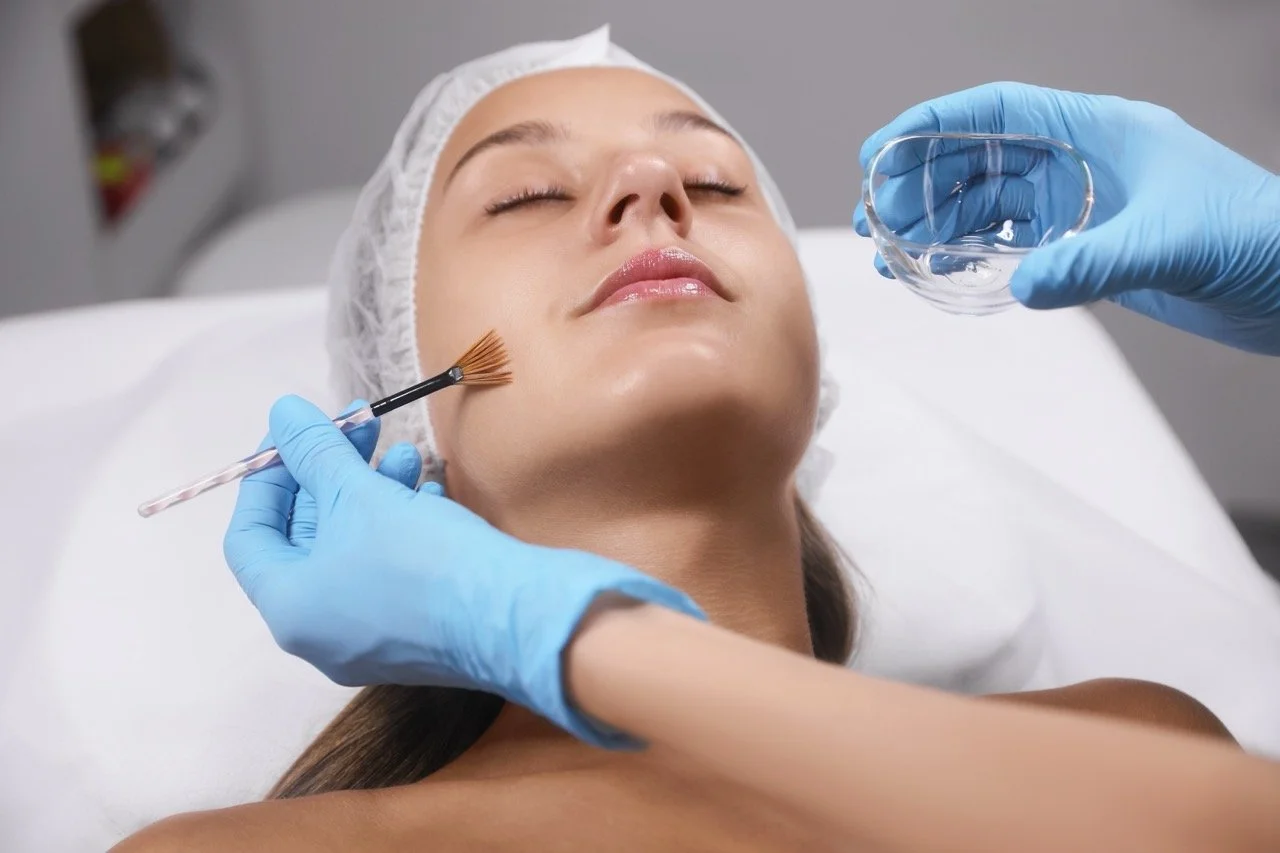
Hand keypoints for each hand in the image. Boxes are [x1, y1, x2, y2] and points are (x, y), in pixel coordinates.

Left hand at [222, 394, 702, 746]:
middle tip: (360, 422)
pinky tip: (431, 489)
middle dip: (333, 473)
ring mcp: (371, 638)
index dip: (269, 477)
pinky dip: (402, 524)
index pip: (250, 535)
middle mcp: (321, 633)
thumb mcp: (360, 496)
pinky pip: (391, 569)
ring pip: (355, 549)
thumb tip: (281, 412)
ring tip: (405, 452)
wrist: (516, 620)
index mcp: (290, 609)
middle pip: (307, 537)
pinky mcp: (418, 631)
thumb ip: (314, 452)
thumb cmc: (423, 561)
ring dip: (373, 491)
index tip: (298, 433)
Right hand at [853, 82, 1279, 354]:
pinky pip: (1012, 241)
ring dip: (940, 224)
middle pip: (982, 156)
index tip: (882, 151)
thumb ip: (1093, 264)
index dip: (935, 124)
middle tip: (879, 221)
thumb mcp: (1173, 244)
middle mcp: (1083, 161)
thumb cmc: (1260, 238)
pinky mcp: (1088, 244)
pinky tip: (941, 271)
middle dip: (924, 184)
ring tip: (895, 254)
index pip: (1001, 110)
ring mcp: (1083, 203)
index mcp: (1101, 132)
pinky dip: (972, 253)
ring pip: (990, 202)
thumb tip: (1021, 284)